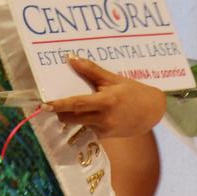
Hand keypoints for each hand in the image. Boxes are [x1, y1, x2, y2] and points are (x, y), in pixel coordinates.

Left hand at [49, 56, 166, 137]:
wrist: (152, 112)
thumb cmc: (132, 92)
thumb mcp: (112, 78)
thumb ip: (91, 70)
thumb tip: (71, 58)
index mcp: (105, 102)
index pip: (77, 104)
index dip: (59, 104)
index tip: (44, 104)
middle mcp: (104, 118)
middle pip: (72, 118)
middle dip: (60, 111)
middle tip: (51, 102)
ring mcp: (104, 130)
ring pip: (78, 124)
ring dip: (70, 116)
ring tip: (68, 105)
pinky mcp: (105, 137)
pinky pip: (87, 128)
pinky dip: (83, 121)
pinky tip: (87, 112)